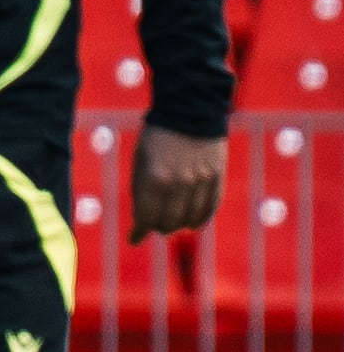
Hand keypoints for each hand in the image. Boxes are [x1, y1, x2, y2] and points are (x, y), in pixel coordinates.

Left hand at [129, 124, 223, 241]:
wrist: (189, 112)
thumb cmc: (156, 138)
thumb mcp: (140, 162)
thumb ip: (141, 191)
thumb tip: (141, 220)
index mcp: (155, 178)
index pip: (147, 217)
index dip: (139, 231)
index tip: (134, 239)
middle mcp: (179, 183)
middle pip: (169, 222)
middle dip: (158, 228)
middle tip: (153, 227)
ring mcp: (201, 181)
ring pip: (190, 219)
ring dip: (179, 225)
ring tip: (171, 224)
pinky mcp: (217, 177)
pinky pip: (210, 207)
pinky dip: (200, 219)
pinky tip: (193, 223)